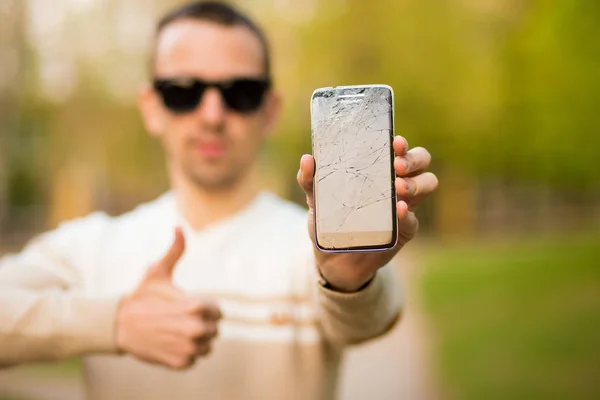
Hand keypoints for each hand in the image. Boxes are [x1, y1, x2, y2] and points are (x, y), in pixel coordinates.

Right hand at [116, 228, 221, 368]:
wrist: (118, 325)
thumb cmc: (142, 296)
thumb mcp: (158, 272)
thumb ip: (175, 250)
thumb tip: (179, 226)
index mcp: (198, 306)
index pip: (218, 312)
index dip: (204, 310)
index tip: (188, 308)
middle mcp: (198, 328)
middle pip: (213, 329)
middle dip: (200, 325)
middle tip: (178, 321)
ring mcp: (190, 347)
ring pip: (206, 346)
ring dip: (195, 341)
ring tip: (174, 332)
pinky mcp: (182, 363)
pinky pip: (194, 359)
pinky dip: (185, 354)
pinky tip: (169, 344)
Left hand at [297, 136, 437, 291]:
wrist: (332, 259)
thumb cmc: (328, 220)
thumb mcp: (315, 199)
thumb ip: (310, 180)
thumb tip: (307, 160)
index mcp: (379, 169)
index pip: (400, 148)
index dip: (402, 143)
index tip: (394, 142)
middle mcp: (397, 182)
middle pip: (422, 160)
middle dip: (413, 159)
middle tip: (397, 165)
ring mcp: (405, 205)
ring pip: (428, 183)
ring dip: (416, 182)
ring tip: (399, 187)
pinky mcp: (404, 230)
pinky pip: (413, 219)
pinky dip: (408, 213)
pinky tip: (399, 209)